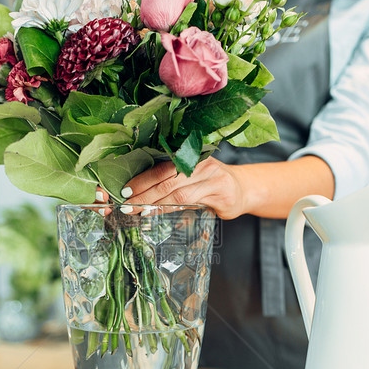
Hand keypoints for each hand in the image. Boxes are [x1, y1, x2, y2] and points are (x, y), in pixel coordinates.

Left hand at [119, 158, 246, 219]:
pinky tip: (157, 213)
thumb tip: (139, 187)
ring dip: (154, 204)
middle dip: (143, 194)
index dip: (142, 179)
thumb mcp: (193, 173)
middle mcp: (202, 164)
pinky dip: (171, 209)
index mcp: (192, 155)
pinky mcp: (220, 196)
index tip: (125, 189)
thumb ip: (172, 177)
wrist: (243, 189)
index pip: (162, 167)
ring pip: (177, 194)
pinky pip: (191, 203)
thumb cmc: (211, 181)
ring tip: (138, 211)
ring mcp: (213, 179)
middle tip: (127, 204)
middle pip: (167, 180)